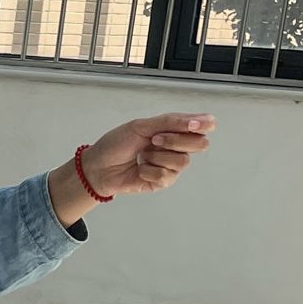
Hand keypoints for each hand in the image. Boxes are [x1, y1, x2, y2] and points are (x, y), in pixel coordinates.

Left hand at [49, 113, 216, 222]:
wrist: (98, 166)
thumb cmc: (116, 144)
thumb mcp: (142, 126)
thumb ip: (171, 122)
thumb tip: (198, 121)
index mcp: (174, 129)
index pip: (203, 125)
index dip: (204, 124)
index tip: (197, 125)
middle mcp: (176, 147)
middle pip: (199, 144)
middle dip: (175, 140)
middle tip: (153, 140)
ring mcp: (171, 165)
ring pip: (183, 161)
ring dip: (158, 157)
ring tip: (142, 155)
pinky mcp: (163, 182)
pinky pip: (167, 176)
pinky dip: (150, 171)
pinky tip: (139, 169)